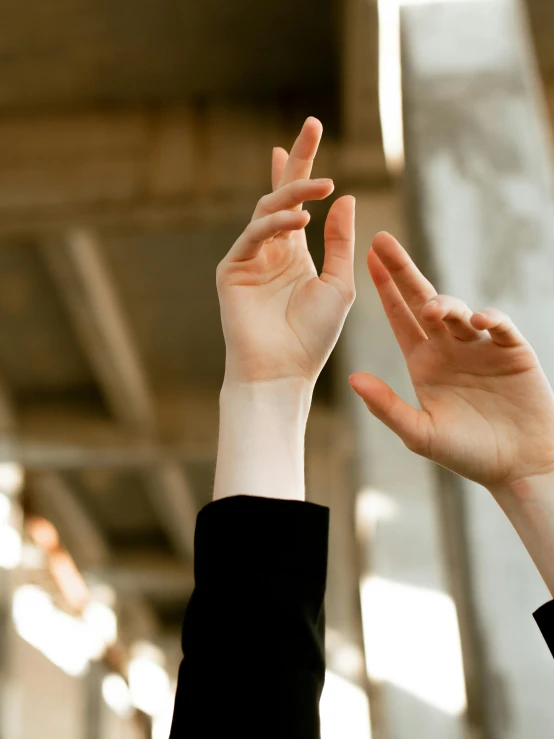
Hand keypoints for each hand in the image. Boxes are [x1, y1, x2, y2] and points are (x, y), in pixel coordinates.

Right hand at [216, 117, 355, 384]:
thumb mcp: (338, 284)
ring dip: (294, 192)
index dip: (303, 169)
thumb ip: (339, 242)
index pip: (298, 203)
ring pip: (267, 210)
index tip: (312, 131)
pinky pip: (253, 235)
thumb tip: (344, 196)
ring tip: (322, 185)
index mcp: (294, 254)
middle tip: (313, 125)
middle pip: (280, 194)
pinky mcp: (232, 270)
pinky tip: (300, 220)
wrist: (283, 372)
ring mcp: (249, 258)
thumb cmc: (313, 336)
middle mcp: (270, 251)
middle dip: (296, 161)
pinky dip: (276, 224)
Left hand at [349, 232, 553, 490]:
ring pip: (459, 312)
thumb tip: (351, 378)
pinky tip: (479, 321)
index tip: (366, 259)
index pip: (399, 318)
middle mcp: (449, 347)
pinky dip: (492, 319)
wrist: (518, 464)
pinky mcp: (513, 350)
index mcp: (424, 361)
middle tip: (382, 241)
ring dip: (444, 304)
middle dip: (402, 271)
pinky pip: (501, 326)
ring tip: (431, 308)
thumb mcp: (420, 433)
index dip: (384, 289)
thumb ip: (387, 407)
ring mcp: (481, 345)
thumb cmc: (467, 453)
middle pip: (423, 301)